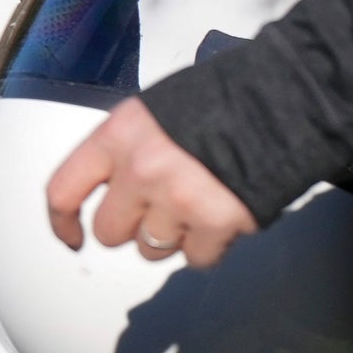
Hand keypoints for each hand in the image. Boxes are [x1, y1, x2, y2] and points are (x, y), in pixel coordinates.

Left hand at [46, 97, 259, 269]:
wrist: (289, 94)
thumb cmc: (226, 96)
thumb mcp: (159, 109)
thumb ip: (128, 149)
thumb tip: (115, 193)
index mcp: (121, 133)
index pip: (63, 191)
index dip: (63, 222)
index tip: (74, 236)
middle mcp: (143, 168)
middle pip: (110, 232)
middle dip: (134, 224)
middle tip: (165, 203)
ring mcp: (181, 197)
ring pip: (151, 250)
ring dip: (174, 234)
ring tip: (203, 199)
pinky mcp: (219, 221)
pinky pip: (197, 259)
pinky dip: (211, 244)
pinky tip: (225, 211)